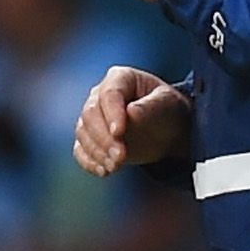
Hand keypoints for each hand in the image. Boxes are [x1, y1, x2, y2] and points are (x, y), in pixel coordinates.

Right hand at [74, 65, 190, 176]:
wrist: (167, 130)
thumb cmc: (168, 110)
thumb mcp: (167, 104)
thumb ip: (150, 107)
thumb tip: (131, 113)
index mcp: (120, 79)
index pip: (109, 94)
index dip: (112, 113)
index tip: (119, 133)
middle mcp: (100, 96)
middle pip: (90, 114)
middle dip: (104, 138)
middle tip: (120, 157)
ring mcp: (92, 118)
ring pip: (83, 133)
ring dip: (97, 152)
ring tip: (116, 166)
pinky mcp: (90, 139)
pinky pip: (81, 150)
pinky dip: (89, 162)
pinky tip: (103, 171)